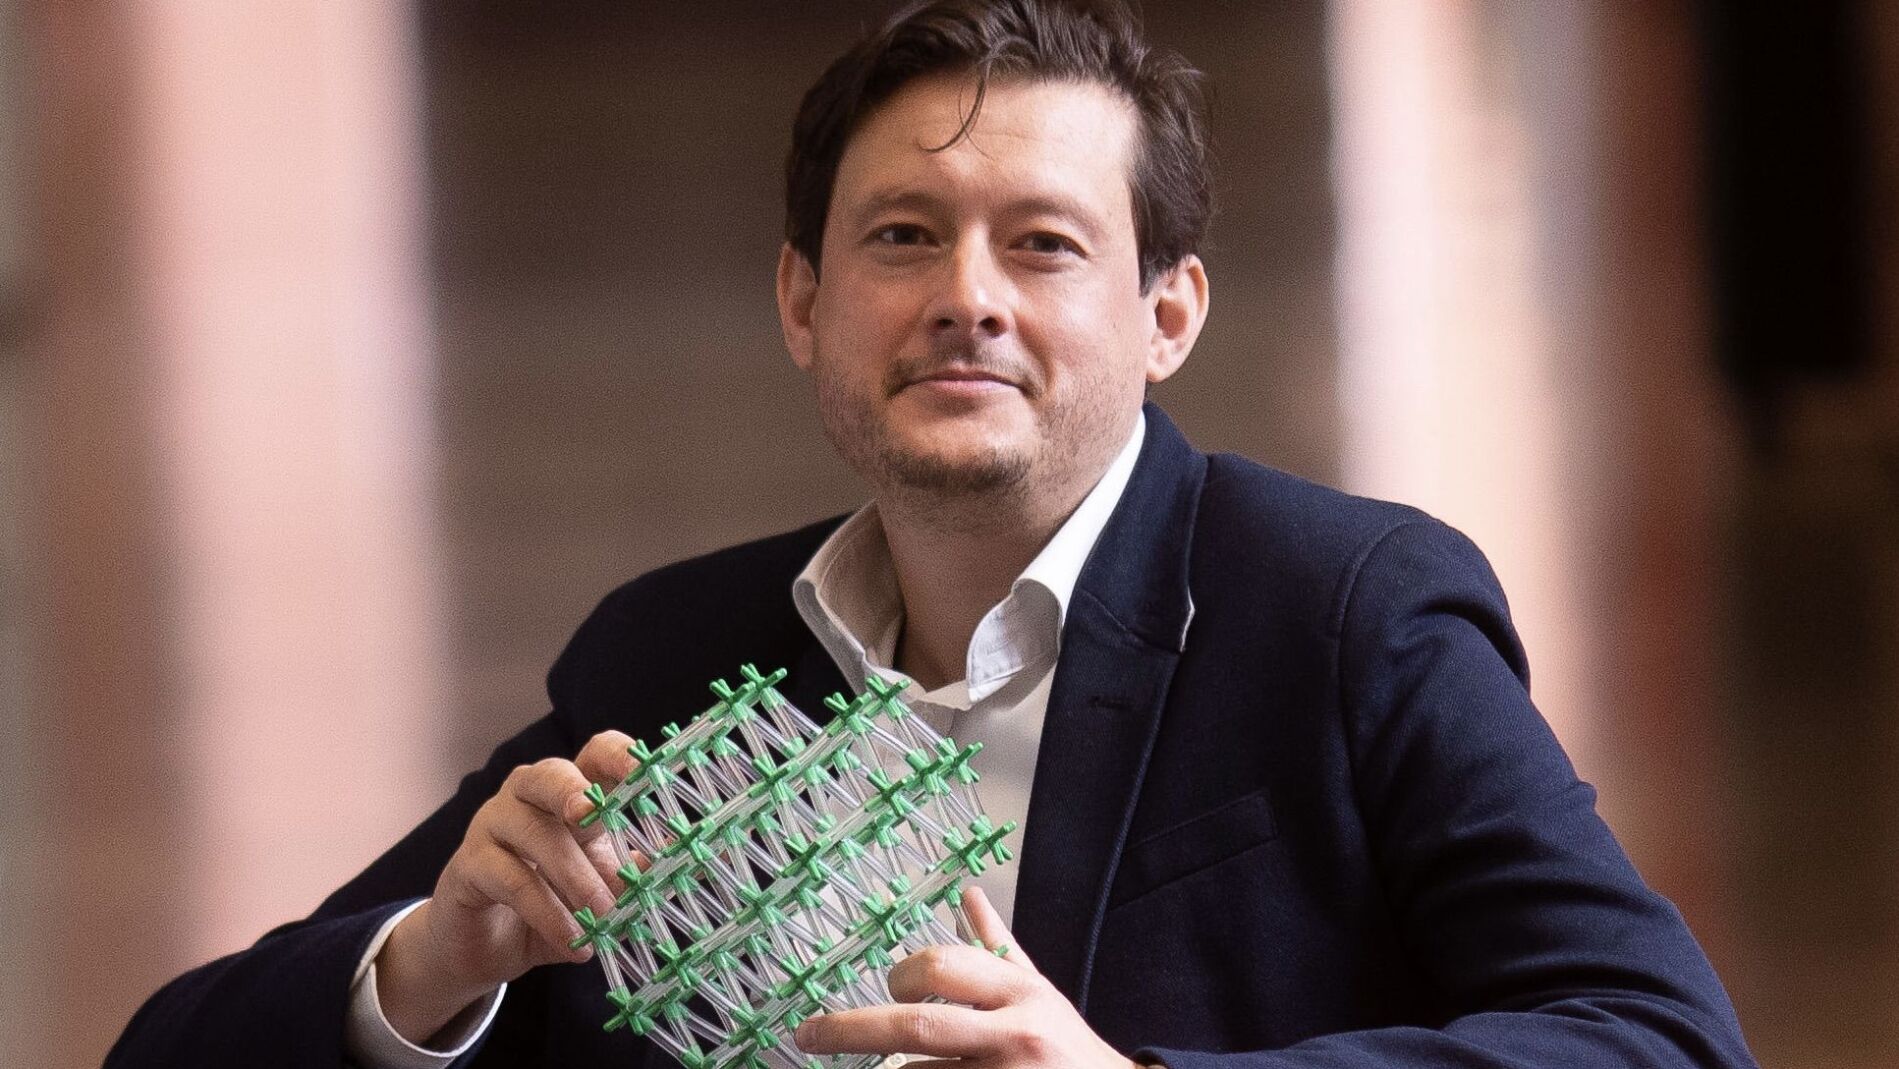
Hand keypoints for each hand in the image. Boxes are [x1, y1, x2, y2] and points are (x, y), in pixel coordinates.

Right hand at [375, 731, 642, 1043]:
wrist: (485, 947)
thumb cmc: (552, 904)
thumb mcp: (604, 889)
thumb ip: (640, 872)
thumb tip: (693, 855)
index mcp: (570, 792)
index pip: (594, 754)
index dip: (620, 756)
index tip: (647, 769)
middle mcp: (527, 796)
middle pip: (550, 774)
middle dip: (575, 792)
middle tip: (597, 818)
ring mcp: (492, 825)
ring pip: (534, 833)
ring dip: (574, 876)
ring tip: (603, 915)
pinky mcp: (468, 866)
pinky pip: (509, 879)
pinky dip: (547, 912)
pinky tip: (572, 941)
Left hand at [794, 886, 1142, 1068]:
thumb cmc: (1065, 1046)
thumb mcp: (1037, 989)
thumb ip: (997, 946)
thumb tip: (967, 894)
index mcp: (1020, 991)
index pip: (943, 965)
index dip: (901, 975)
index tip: (888, 987)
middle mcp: (1013, 1035)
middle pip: (916, 1026)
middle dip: (850, 1030)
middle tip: (808, 1035)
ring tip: (889, 1067)